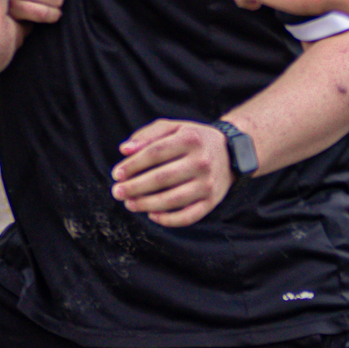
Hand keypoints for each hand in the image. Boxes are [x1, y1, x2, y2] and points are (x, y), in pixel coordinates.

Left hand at [111, 119, 230, 225]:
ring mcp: (208, 184)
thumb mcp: (173, 127)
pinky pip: (187, 216)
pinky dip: (168, 220)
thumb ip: (147, 135)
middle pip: (161, 178)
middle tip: (117, 192)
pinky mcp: (211, 202)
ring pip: (172, 200)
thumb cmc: (193, 139)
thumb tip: (124, 150)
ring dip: (146, 204)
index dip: (132, 165)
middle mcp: (202, 162)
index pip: (155, 153)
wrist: (231, 153)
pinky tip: (152, 215)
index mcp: (190, 139)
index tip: (116, 174)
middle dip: (134, 187)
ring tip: (129, 204)